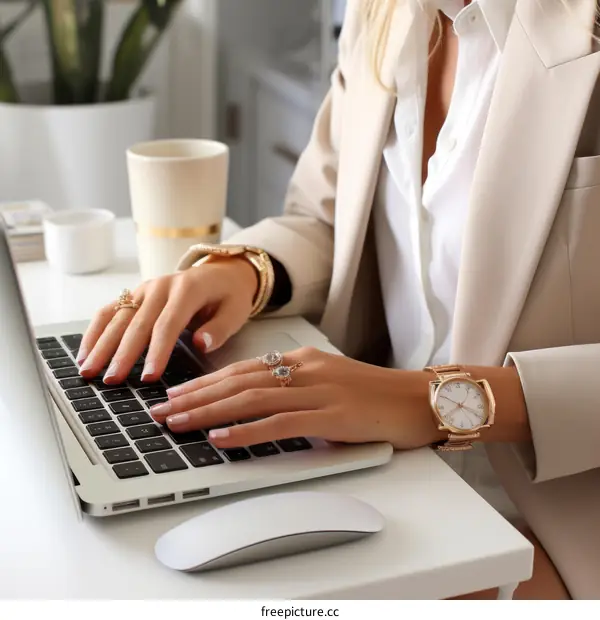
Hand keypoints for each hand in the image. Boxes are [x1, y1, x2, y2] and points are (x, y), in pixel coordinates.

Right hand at [78, 257, 257, 383]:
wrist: (222, 272)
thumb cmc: (230, 296)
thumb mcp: (236, 311)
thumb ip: (219, 329)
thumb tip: (202, 344)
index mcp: (188, 289)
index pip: (168, 324)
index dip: (157, 351)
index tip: (149, 376)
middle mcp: (161, 286)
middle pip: (137, 323)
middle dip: (122, 354)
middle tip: (111, 380)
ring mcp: (144, 289)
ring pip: (117, 317)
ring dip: (101, 344)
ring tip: (88, 371)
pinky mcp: (134, 295)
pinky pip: (109, 311)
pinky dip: (94, 332)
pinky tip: (85, 354)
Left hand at [149, 347, 444, 449]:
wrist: (418, 400)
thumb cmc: (374, 396)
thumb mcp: (328, 385)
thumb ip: (293, 392)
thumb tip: (254, 411)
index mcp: (302, 360)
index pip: (242, 370)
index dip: (204, 382)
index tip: (175, 393)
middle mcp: (305, 369)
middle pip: (237, 381)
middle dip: (194, 396)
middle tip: (161, 409)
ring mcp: (318, 390)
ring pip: (250, 398)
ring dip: (208, 412)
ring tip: (176, 423)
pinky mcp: (332, 416)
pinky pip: (280, 423)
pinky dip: (246, 431)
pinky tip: (220, 438)